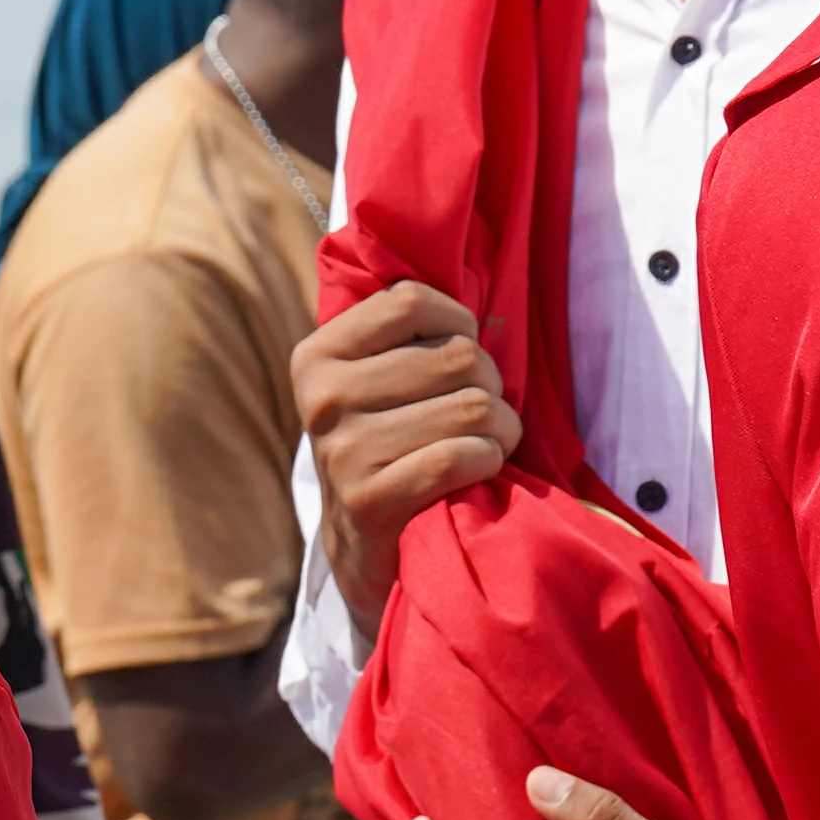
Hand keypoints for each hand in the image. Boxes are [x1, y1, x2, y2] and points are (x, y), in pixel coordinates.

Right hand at [295, 280, 518, 638]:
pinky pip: (460, 458)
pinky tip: (478, 473)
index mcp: (317, 355)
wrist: (363, 551)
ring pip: (472, 408)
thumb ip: (405, 334)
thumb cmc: (390, 449)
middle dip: (491, 385)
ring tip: (490, 444)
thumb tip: (477, 269)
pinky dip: (487, 464)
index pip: (411, 300)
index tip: (461, 354)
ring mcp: (341, 451)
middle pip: (456, 356)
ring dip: (501, 430)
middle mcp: (322, 398)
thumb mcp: (375, 383)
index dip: (459, 324)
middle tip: (485, 412)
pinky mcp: (368, 500)